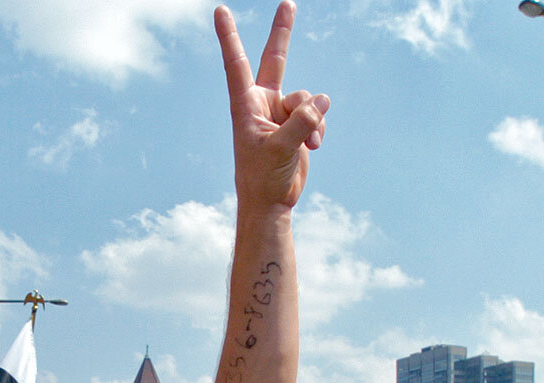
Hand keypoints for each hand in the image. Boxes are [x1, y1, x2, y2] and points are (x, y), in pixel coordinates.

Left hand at [215, 3, 327, 213]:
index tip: (220, 11)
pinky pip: (317, 114)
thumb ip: (302, 121)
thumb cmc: (263, 177)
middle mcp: (263, 103)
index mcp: (245, 105)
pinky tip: (312, 147)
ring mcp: (281, 112)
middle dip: (282, 32)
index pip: (237, 63)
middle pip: (275, 60)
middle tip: (288, 2)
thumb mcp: (281, 149)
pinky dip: (318, 129)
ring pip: (306, 97)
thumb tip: (322, 99)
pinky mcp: (298, 123)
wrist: (271, 201)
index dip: (229, 36)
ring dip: (312, 120)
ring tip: (305, 143)